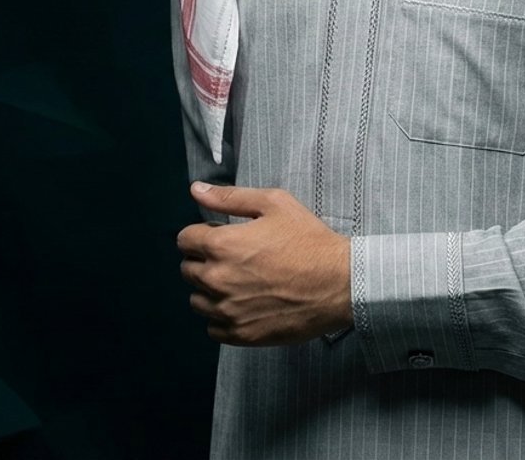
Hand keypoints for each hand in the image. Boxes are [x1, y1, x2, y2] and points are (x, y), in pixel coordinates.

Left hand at [177, 181, 352, 345]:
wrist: (340, 283)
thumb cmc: (310, 241)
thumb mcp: (275, 204)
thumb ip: (230, 197)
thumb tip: (196, 190)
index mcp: (221, 245)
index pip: (184, 240)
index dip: (202, 235)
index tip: (220, 237)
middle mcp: (217, 279)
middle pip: (188, 270)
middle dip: (204, 261)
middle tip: (234, 258)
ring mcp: (228, 310)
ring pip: (197, 300)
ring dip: (210, 290)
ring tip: (239, 283)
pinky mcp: (241, 333)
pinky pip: (212, 328)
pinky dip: (222, 318)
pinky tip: (244, 305)